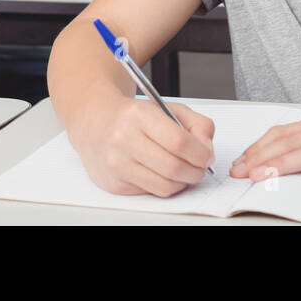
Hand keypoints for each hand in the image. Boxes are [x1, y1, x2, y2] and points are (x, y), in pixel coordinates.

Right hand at [68, 96, 215, 196]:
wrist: (94, 123)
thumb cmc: (133, 116)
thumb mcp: (166, 108)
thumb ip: (196, 123)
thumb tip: (207, 149)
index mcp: (139, 115)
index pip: (179, 142)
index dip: (201, 153)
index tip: (207, 155)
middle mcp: (124, 139)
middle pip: (174, 167)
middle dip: (196, 171)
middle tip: (199, 167)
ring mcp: (117, 163)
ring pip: (165, 185)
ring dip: (183, 182)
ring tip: (183, 171)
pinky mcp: (114, 183)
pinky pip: (152, 192)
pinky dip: (165, 186)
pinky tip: (162, 173)